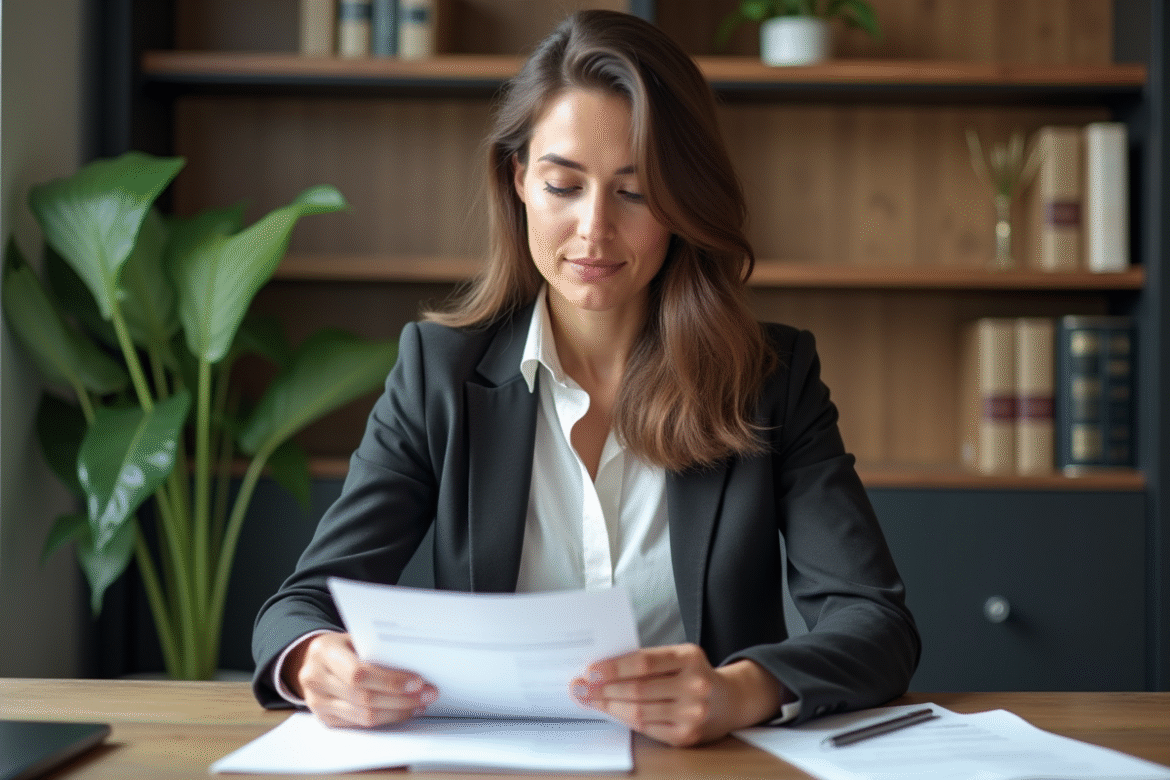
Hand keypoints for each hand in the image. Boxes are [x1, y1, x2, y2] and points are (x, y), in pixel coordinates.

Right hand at [283, 631, 437, 727]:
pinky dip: (386, 719)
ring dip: (398, 712)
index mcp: (324, 652)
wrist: (311, 659)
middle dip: (401, 699)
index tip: (417, 682)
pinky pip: (360, 725)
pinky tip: (403, 711)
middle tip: (428, 694)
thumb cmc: (341, 646)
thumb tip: (415, 662)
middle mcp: (316, 679)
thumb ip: (376, 649)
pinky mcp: (325, 719)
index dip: (390, 681)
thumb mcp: (353, 638)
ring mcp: (317, 702)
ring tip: (420, 704)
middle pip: (364, 698)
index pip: (358, 673)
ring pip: (364, 716)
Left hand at [569, 644, 783, 746]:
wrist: (730, 701)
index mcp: (690, 658)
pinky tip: (611, 711)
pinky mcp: (687, 736)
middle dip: (604, 689)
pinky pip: (647, 728)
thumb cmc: (693, 674)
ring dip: (609, 706)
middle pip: (638, 689)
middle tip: (580, 687)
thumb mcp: (679, 657)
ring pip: (639, 711)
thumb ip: (648, 660)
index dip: (613, 667)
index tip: (590, 670)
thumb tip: (602, 669)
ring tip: (590, 700)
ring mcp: (692, 714)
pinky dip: (624, 719)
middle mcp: (694, 686)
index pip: (644, 662)